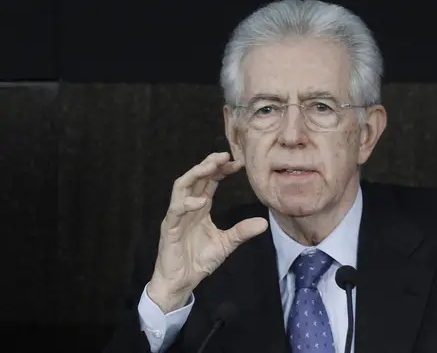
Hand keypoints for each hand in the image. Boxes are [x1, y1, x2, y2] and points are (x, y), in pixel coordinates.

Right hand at [147, 152, 267, 312]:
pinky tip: (201, 201)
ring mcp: (177, 215)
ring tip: (212, 166)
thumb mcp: (226, 244)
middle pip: (195, 177)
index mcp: (200, 208)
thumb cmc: (198, 260)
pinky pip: (176, 210)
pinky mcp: (169, 228)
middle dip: (209, 164)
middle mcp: (187, 207)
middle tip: (225, 155)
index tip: (238, 162)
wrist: (181, 282)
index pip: (209, 181)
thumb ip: (242, 232)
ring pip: (182, 186)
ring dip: (196, 174)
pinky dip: (187, 203)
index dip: (221, 170)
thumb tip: (264, 223)